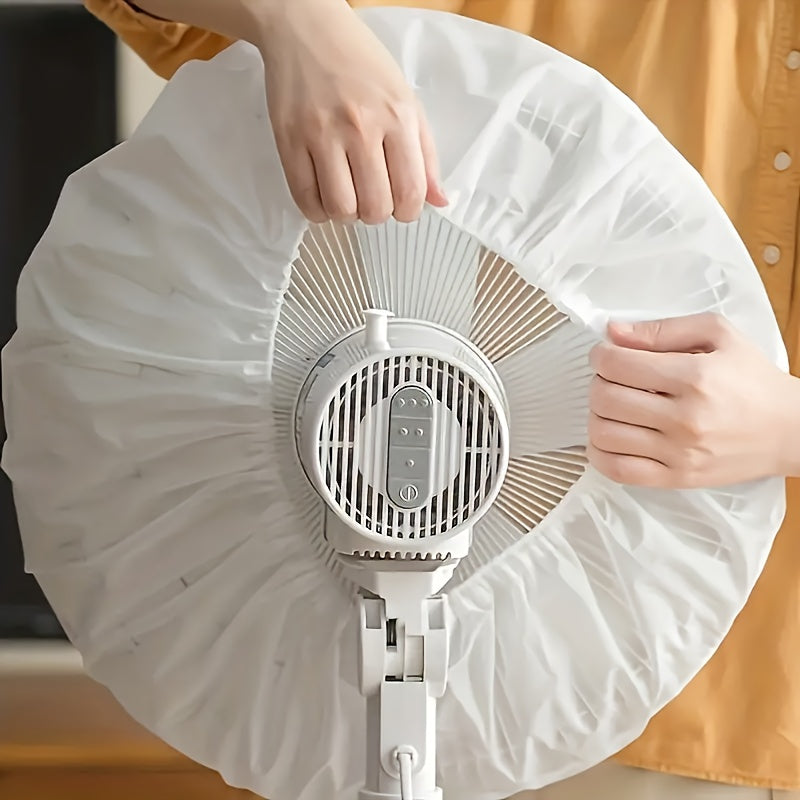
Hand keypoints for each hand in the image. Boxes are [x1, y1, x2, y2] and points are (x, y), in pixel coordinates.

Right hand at [257, 0, 447, 223]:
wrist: (306, 27)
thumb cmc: (360, 64)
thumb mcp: (406, 100)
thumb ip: (425, 155)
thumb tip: (438, 202)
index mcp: (397, 117)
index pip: (410, 192)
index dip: (408, 212)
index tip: (400, 206)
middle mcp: (361, 126)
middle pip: (375, 208)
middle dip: (376, 214)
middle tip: (371, 199)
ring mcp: (321, 134)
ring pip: (340, 209)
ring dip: (347, 215)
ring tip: (347, 197)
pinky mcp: (289, 140)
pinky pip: (305, 198)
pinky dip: (317, 210)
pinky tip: (324, 197)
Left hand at [587, 313, 798, 487]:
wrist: (790, 430)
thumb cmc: (752, 379)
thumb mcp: (718, 335)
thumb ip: (662, 330)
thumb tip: (613, 332)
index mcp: (694, 377)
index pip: (616, 365)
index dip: (600, 356)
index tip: (605, 355)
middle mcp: (684, 418)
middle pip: (604, 399)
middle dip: (598, 383)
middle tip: (612, 379)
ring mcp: (679, 453)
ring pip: (604, 434)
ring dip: (597, 416)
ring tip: (613, 407)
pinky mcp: (677, 478)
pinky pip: (618, 470)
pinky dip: (599, 454)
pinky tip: (608, 438)